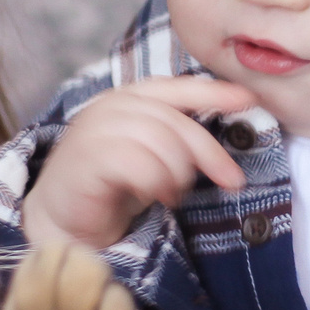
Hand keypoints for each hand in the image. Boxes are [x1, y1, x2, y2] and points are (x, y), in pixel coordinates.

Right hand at [22, 78, 259, 249]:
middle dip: (208, 152)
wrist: (62, 221)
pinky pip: (138, 163)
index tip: (248, 99)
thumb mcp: (151, 156)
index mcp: (129, 99)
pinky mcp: (85, 158)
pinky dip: (156, 183)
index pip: (176, 88)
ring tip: (172, 194)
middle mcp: (111, 106)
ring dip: (177, 173)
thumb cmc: (111, 187)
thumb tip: (223, 143)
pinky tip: (154, 196)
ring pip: (160, 140)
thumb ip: (176, 138)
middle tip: (231, 180)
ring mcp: (94, 129)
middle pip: (175, 120)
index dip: (213, 91)